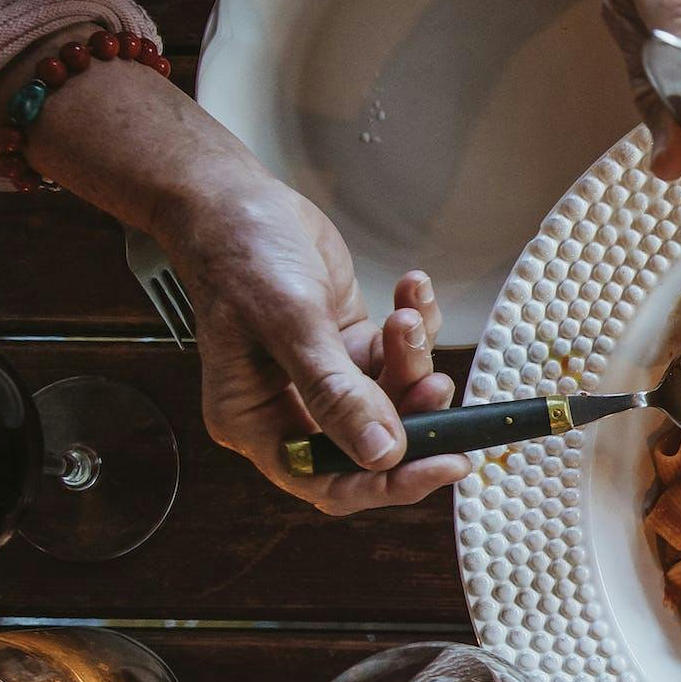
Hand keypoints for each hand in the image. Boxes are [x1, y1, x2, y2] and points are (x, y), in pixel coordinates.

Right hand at [157, 187, 464, 514]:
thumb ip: (335, 390)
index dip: (389, 482)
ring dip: (413, 359)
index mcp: (255, 420)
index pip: (328, 481)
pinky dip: (413, 327)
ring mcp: (320, 377)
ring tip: (408, 316)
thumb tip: (381, 453)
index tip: (445, 462)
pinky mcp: (345, 345)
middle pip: (370, 444)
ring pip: (392, 396)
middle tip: (437, 382)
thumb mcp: (288, 322)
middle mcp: (288, 408)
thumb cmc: (238, 254)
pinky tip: (411, 289)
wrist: (235, 198)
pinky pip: (395, 354)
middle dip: (411, 414)